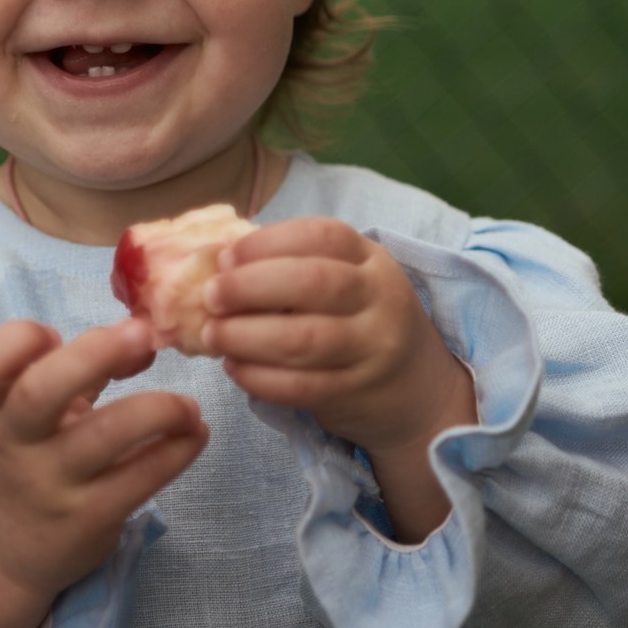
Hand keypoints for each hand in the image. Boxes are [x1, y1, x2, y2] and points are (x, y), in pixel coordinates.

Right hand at [0, 318, 206, 627]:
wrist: (9, 552)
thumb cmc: (34, 458)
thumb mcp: (40, 413)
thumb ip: (84, 368)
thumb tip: (143, 335)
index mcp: (0, 406)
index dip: (16, 340)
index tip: (53, 333)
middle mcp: (19, 442)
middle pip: (38, 392)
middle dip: (94, 354)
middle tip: (143, 335)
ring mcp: (53, 483)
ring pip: (104, 436)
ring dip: (159, 409)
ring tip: (188, 406)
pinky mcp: (90, 518)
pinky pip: (140, 478)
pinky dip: (177, 450)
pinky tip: (195, 435)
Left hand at [204, 218, 477, 540]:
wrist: (417, 389)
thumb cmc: (359, 322)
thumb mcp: (347, 281)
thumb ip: (295, 267)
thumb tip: (215, 264)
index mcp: (370, 258)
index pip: (322, 236)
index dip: (267, 242)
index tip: (225, 258)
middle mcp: (379, 297)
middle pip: (314, 283)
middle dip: (250, 287)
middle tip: (210, 297)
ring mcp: (373, 347)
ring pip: (305, 339)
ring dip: (247, 337)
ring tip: (213, 336)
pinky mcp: (357, 391)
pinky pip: (302, 386)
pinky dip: (260, 378)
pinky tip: (235, 369)